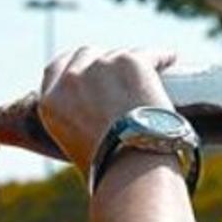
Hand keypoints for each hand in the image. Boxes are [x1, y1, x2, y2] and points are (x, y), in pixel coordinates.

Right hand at [35, 47, 176, 173]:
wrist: (132, 164)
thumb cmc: (110, 167)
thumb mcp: (76, 146)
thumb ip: (77, 122)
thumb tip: (97, 119)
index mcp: (51, 102)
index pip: (57, 67)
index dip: (75, 66)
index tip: (88, 68)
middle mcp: (71, 79)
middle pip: (87, 54)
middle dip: (103, 62)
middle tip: (121, 75)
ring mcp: (101, 66)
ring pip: (119, 55)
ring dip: (132, 65)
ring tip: (148, 78)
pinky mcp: (131, 62)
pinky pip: (151, 54)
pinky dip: (162, 58)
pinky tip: (170, 60)